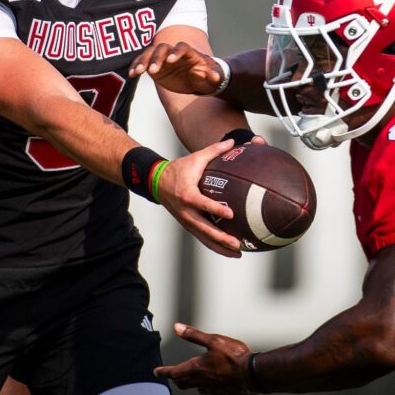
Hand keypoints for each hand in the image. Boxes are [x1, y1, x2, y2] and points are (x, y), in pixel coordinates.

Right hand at [130, 42, 223, 94]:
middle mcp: (174, 52)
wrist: (197, 80)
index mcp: (189, 53)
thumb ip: (214, 76)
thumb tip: (216, 77)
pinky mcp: (154, 65)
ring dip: (143, 61)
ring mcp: (163, 58)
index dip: (177, 52)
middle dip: (157, 58)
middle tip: (153, 70)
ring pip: (150, 53)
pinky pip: (143, 62)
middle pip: (163, 48)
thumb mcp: (212, 78)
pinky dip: (136, 66)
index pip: (182, 47)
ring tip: (137, 71)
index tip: (171, 60)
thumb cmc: (206, 77)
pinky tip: (131, 74)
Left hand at [154, 323, 257, 394]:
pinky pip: (217, 394)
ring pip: (199, 389)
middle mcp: (203, 382)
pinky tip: (219, 386)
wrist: (254, 374)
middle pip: (184, 383)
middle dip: (177, 379)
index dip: (164, 371)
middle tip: (173, 375)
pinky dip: (215, 390)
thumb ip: (194, 335)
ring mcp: (214, 391)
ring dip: (194, 384)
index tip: (155, 371)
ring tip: (195, 379)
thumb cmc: (234, 355)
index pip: (174, 372)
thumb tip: (176, 327)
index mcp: (197, 368)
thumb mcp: (213, 340)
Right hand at [157, 140, 242, 257]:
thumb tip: (233, 141)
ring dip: (220, 247)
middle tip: (238, 243)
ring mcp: (186, 220)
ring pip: (204, 238)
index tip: (231, 215)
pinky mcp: (187, 224)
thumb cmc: (179, 169)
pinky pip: (202, 238)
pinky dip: (215, 245)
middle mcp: (186, 211)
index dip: (217, 210)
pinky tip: (229, 250)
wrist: (157, 182)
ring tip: (238, 252)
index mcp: (187, 195)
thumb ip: (214, 150)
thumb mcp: (195, 158)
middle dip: (221, 238)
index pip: (203, 204)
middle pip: (204, 229)